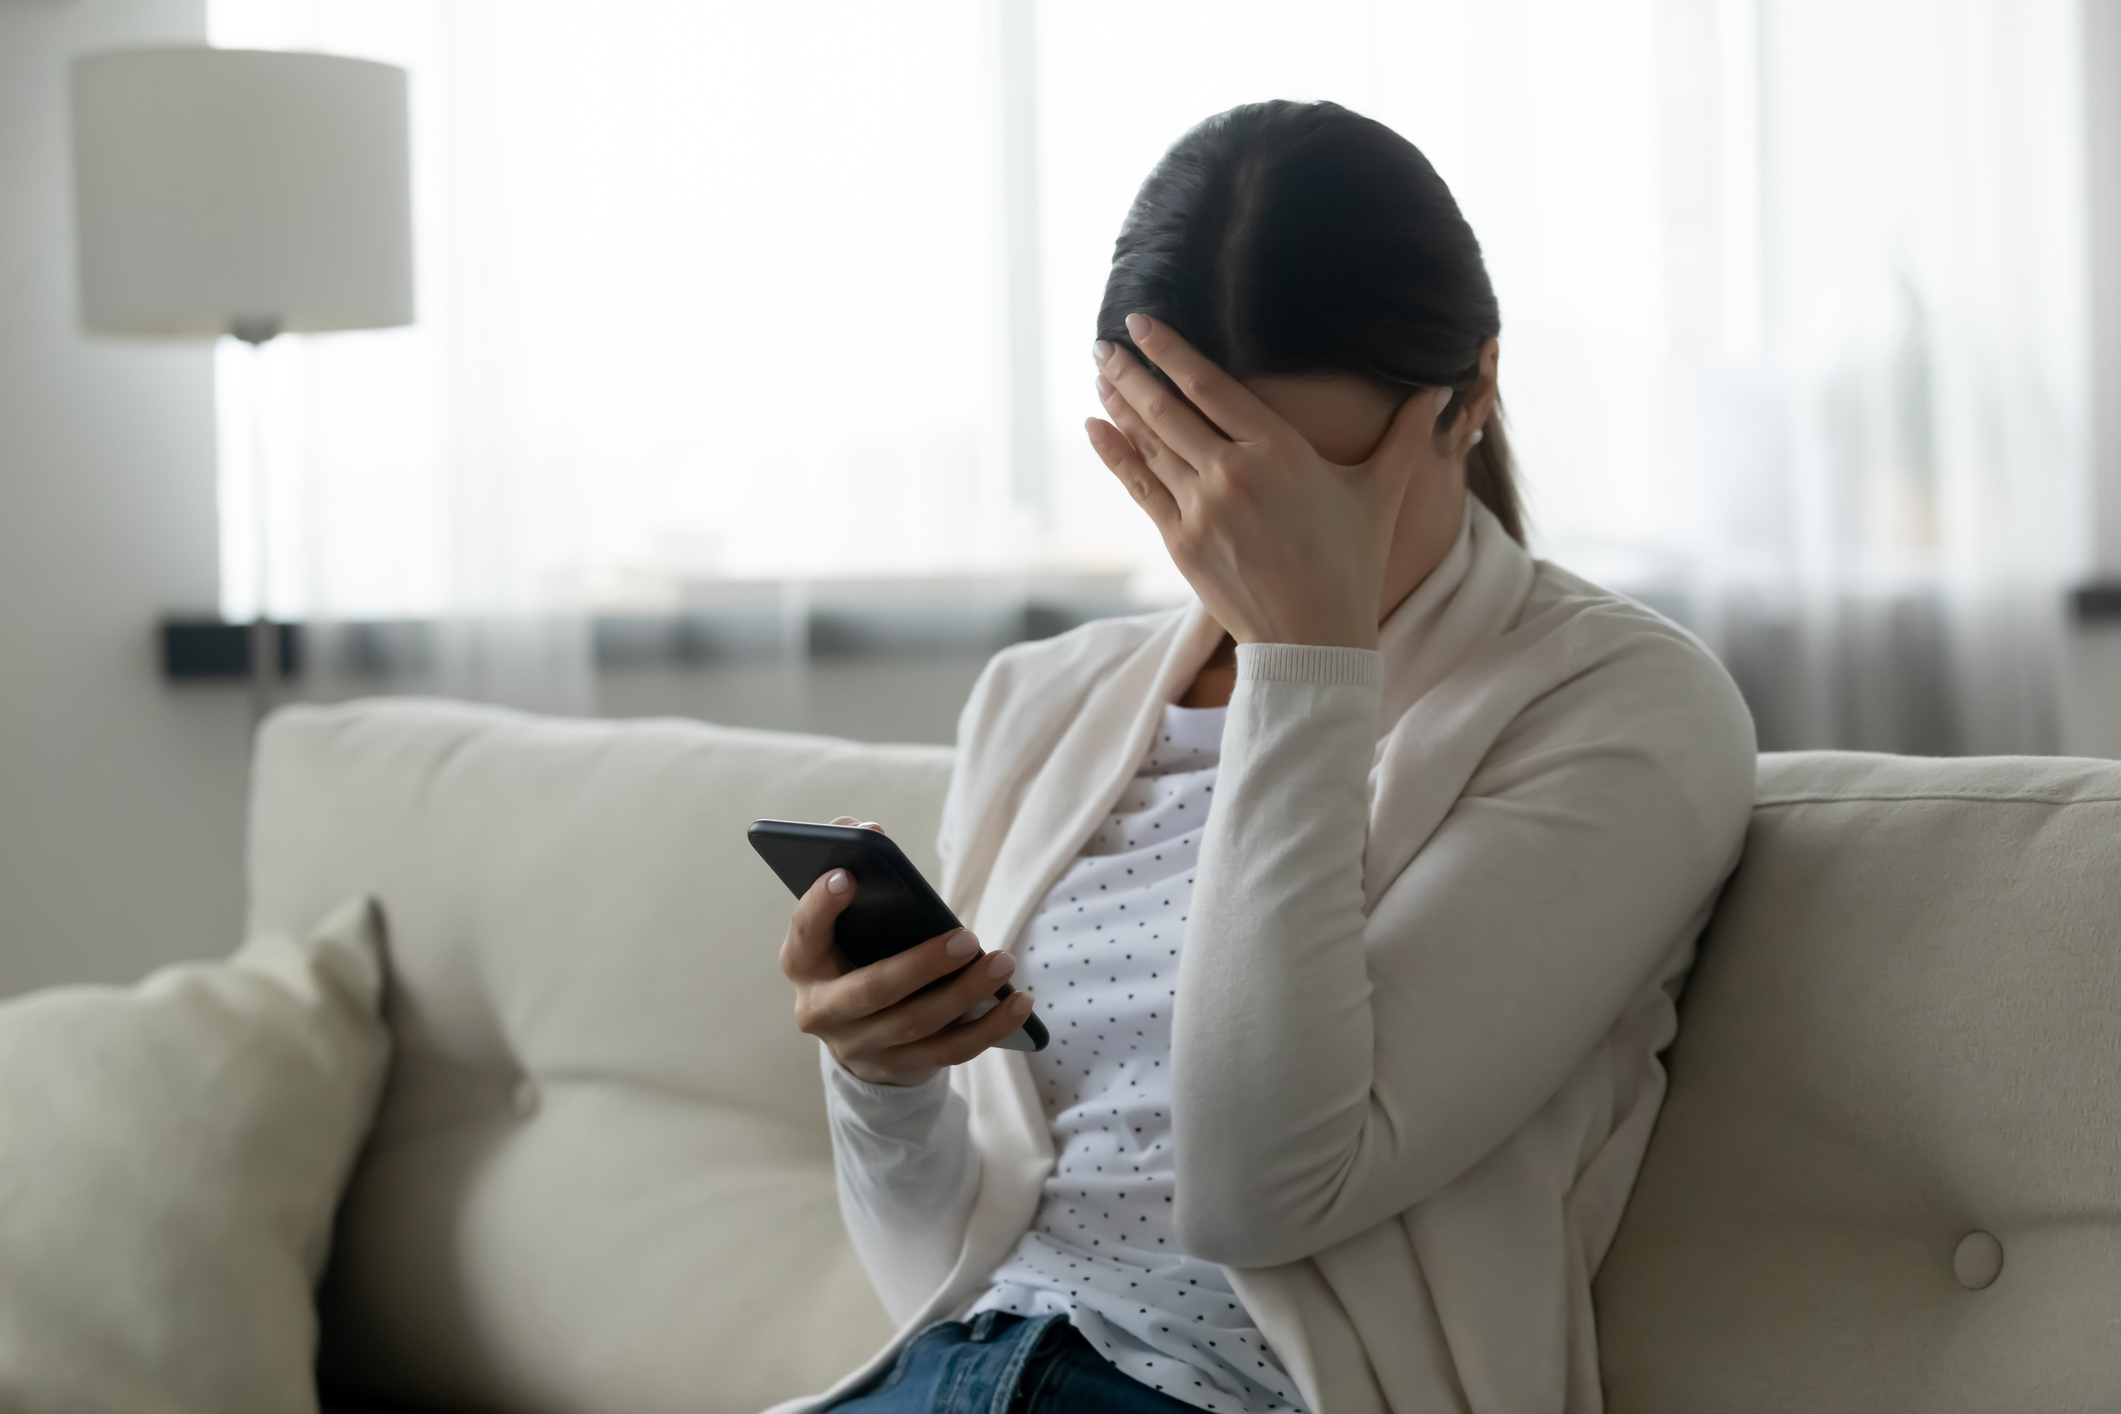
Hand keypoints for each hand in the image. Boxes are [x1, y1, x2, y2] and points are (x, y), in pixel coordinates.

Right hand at [778, 818, 1033, 1086]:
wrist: (857, 1033)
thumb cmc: (856, 952)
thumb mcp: (844, 919)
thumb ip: (851, 865)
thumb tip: (865, 828)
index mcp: (802, 963)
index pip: (804, 933)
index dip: (821, 906)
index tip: (848, 874)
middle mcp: (822, 1011)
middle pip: (871, 991)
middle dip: (920, 965)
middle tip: (967, 938)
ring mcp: (860, 1046)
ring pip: (916, 1023)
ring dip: (965, 994)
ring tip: (1003, 962)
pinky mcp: (900, 1068)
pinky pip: (949, 1052)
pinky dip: (989, 1028)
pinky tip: (1020, 1003)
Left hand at [1088, 315, 1458, 649]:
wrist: (1314, 640)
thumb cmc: (1351, 565)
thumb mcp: (1380, 494)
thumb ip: (1403, 436)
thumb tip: (1438, 391)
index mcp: (1279, 450)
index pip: (1211, 386)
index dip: (1172, 351)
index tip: (1143, 322)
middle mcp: (1233, 473)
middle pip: (1168, 409)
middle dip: (1132, 371)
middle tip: (1105, 340)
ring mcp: (1201, 508)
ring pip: (1149, 443)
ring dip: (1120, 403)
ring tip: (1101, 370)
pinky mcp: (1181, 542)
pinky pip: (1139, 485)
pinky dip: (1115, 454)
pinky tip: (1096, 426)